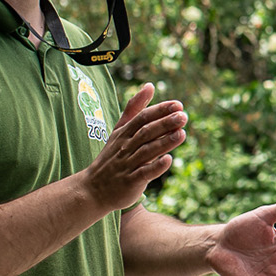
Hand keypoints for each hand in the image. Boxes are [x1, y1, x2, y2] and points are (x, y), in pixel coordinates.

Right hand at [82, 83, 185, 210]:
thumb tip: (150, 85)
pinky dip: (156, 167)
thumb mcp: (120, 130)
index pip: (142, 118)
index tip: (178, 105)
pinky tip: (169, 160)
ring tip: (181, 134)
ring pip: (147, 151)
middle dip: (165, 124)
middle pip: (146, 132)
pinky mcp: (130, 182)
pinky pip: (144, 173)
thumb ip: (134, 108)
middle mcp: (125, 147)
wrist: (92, 189)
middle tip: (183, 116)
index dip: (160, 111)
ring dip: (164, 142)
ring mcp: (127, 165)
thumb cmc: (111, 157)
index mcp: (124, 134)